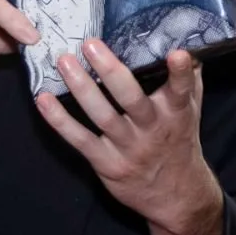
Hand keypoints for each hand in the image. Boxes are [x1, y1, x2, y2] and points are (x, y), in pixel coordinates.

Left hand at [33, 43, 220, 234]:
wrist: (175, 195)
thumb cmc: (179, 140)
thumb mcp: (192, 109)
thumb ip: (189, 77)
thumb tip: (188, 39)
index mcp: (176, 112)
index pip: (181, 90)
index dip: (179, 73)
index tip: (177, 54)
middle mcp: (152, 129)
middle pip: (131, 99)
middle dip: (110, 71)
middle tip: (90, 44)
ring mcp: (128, 147)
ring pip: (102, 116)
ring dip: (81, 88)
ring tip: (64, 63)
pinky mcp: (107, 163)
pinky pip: (80, 139)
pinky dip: (59, 120)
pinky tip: (43, 99)